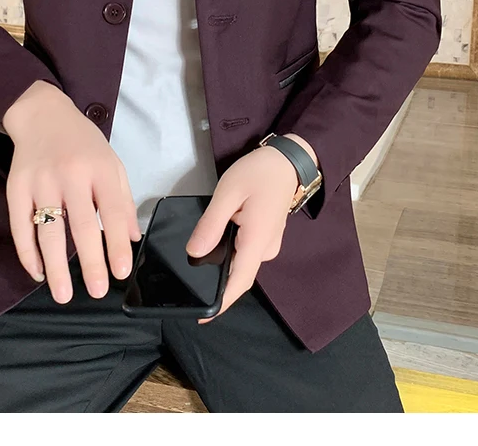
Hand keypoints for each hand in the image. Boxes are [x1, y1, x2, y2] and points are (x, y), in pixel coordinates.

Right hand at [2, 80, 140, 303]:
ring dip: (55, 267)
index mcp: (99, 168)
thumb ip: (123, 200)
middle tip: (97, 291)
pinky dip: (27, 253)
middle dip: (90, 262)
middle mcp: (70, 175)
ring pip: (48, 231)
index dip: (117, 244)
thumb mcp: (111, 163)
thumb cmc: (82, 143)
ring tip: (64, 294)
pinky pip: (20, 226)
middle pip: (80, 225)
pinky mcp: (16, 187)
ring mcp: (40, 181)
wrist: (42, 113)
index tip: (121, 272)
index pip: (112, 212)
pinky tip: (37, 272)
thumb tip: (132, 238)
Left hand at [185, 136, 313, 321]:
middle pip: (239, 274)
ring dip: (222, 265)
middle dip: (216, 281)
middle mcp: (266, 249)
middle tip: (188, 278)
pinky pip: (246, 252)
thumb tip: (194, 252)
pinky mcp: (266, 236)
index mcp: (258, 241)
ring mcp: (269, 244)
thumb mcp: (228, 192)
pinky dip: (230, 253)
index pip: (239, 282)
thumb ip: (211, 224)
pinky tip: (215, 243)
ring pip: (241, 262)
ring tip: (197, 258)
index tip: (202, 317)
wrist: (288, 160)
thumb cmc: (259, 173)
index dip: (222, 303)